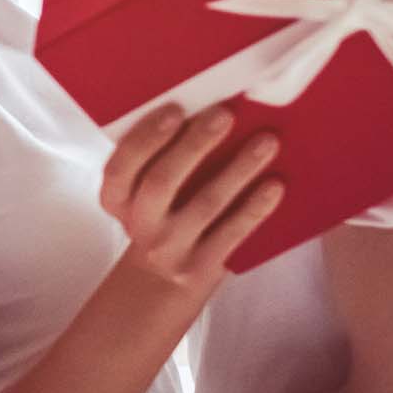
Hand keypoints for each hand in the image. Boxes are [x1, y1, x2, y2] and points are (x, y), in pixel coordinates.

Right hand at [99, 102, 285, 290]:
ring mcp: (171, 249)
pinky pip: (232, 233)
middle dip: (194, 145)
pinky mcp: (201, 267)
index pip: (121, 168)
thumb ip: (155, 161)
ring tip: (267, 141)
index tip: (175, 110)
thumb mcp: (140, 196)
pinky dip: (254, 207)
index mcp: (118, 201)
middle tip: (225, 114)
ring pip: (205, 204)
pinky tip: (275, 184)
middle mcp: (140, 224)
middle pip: (162, 182)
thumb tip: (201, 109)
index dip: (146, 139)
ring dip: (238, 169)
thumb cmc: (160, 219)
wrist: (162, 283)